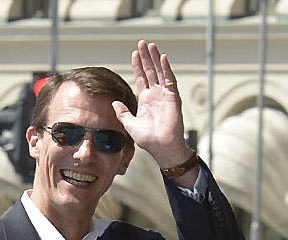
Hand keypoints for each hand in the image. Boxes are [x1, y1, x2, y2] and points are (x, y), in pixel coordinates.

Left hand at [114, 40, 190, 168]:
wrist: (162, 148)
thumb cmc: (148, 139)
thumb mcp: (130, 124)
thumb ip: (122, 113)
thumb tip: (114, 102)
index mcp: (146, 100)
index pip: (142, 78)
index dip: (138, 66)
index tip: (134, 53)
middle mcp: (156, 95)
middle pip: (150, 71)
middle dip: (146, 57)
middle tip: (142, 43)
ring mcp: (165, 95)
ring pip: (160, 72)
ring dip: (155, 58)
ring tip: (151, 45)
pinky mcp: (173, 98)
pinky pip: (170, 80)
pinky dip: (166, 69)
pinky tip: (162, 58)